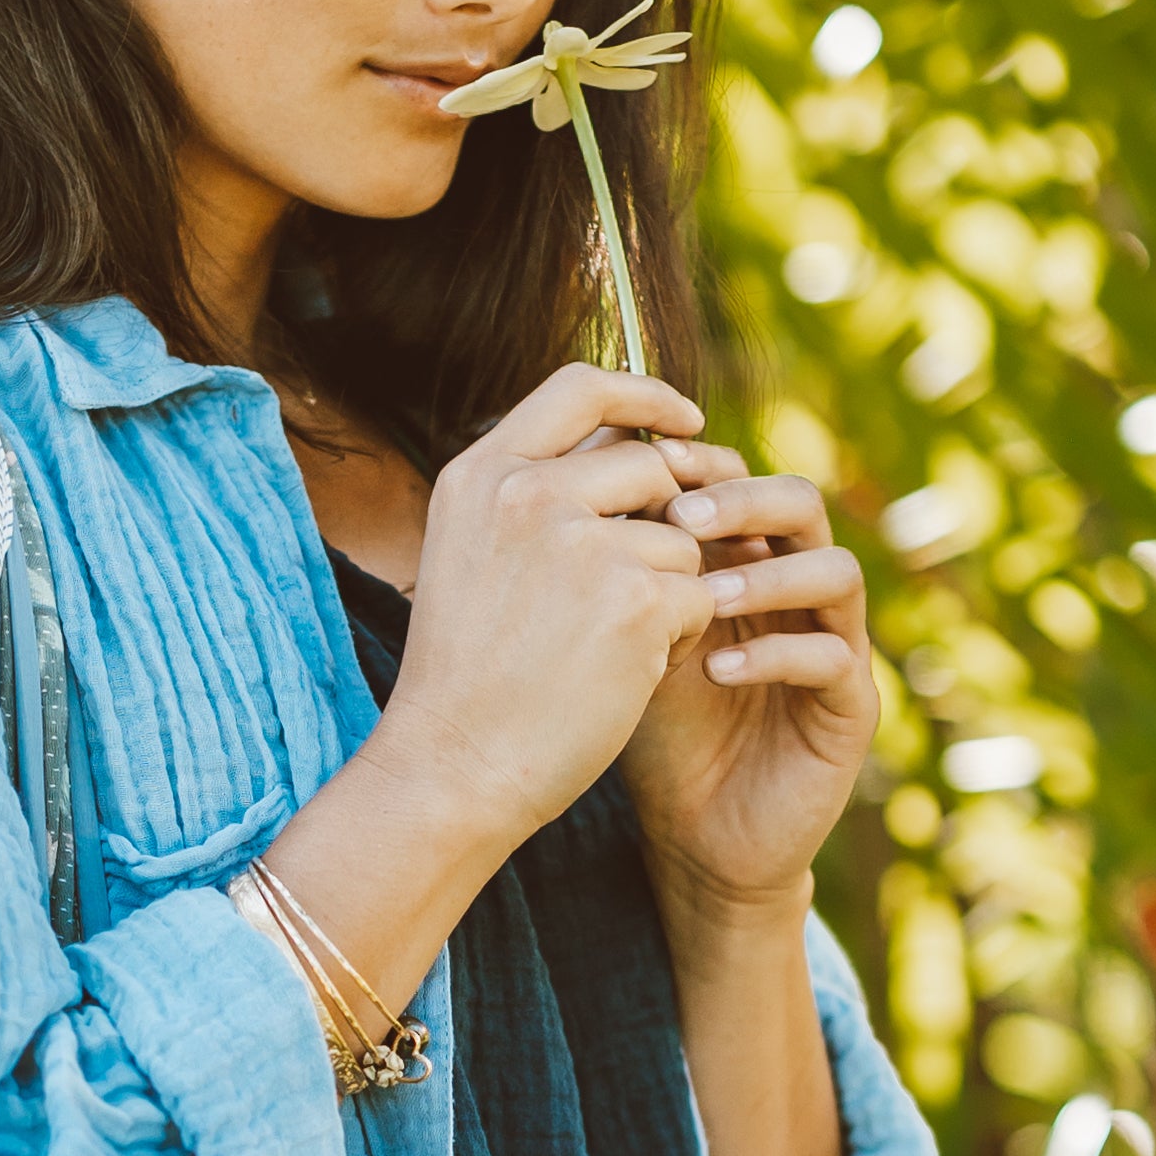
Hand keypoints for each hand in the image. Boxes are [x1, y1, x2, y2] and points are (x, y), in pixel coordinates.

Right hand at [373, 364, 720, 868]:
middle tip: (649, 585)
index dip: (646, 394)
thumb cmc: (467, 678)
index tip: (687, 421)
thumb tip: (640, 448)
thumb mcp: (473, 557)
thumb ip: (535, 494)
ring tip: (618, 646)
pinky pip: (702, 595)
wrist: (453, 768)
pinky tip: (632, 673)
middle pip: (652, 465)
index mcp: (481, 474)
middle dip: (671, 523)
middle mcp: (529, 493)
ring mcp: (583, 543)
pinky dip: (684, 638)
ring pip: (685, 540)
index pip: (581, 387)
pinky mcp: (635, 600)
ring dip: (673, 591)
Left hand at [625, 464, 877, 923]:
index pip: (744, 481)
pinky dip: (774, 654)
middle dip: (743, 499)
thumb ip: (624, 572)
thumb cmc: (656, 729)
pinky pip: (832, 659)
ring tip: (703, 595)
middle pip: (801, 505)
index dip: (703, 466)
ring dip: (766, 575)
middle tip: (683, 514)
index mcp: (749, 562)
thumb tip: (579, 483)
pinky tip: (716, 668)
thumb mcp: (630, 639)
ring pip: (835, 572)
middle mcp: (800, 593)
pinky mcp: (850, 709)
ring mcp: (836, 646)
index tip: (644, 464)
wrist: (692, 836)